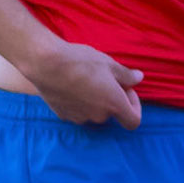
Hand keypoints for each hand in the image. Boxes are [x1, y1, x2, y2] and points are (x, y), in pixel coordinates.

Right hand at [27, 40, 143, 127]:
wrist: (45, 63)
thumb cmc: (80, 61)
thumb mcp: (108, 63)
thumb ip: (126, 75)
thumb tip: (139, 78)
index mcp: (114, 105)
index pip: (134, 121)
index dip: (134, 107)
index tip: (127, 90)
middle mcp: (100, 116)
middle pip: (112, 113)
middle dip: (112, 98)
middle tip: (103, 78)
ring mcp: (81, 118)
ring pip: (94, 112)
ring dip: (95, 100)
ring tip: (84, 79)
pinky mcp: (65, 116)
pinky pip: (78, 111)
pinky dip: (79, 102)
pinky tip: (70, 85)